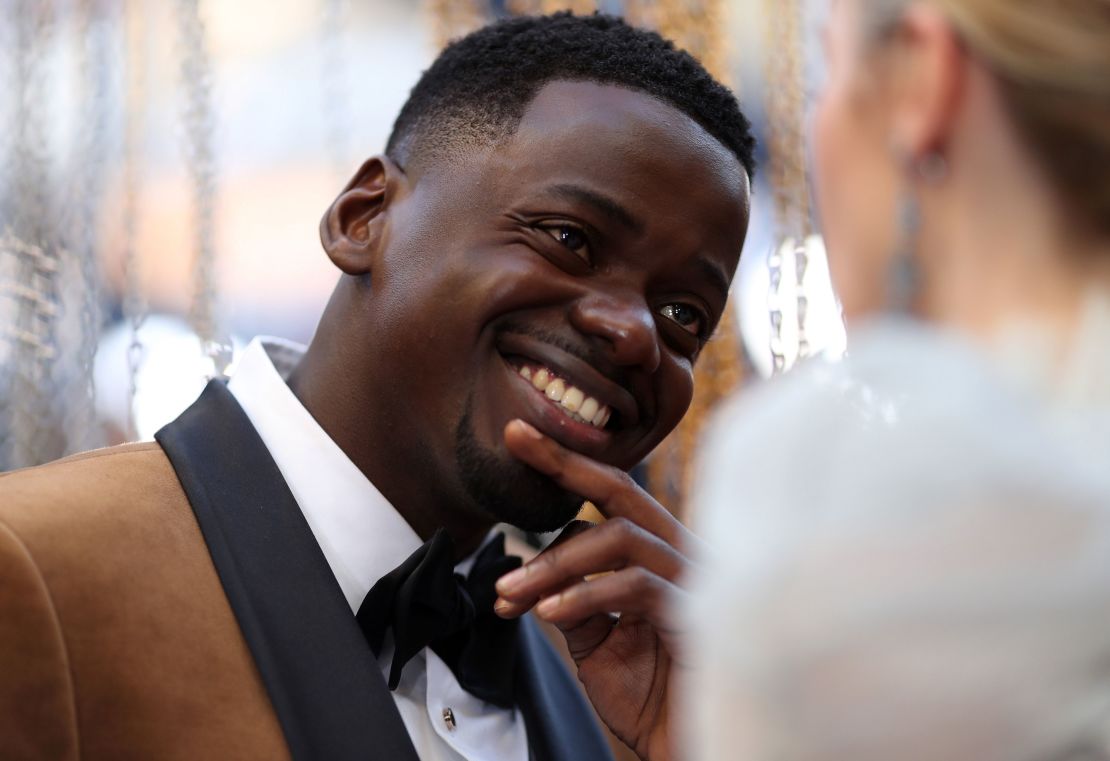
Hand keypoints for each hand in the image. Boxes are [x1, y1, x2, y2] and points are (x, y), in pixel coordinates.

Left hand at [494, 419, 701, 760]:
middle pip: (623, 492)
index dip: (564, 467)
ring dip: (555, 562)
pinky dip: (585, 595)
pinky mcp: (699, 617)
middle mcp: (682, 556)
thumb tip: (534, 578)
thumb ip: (576, 602)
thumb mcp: (599, 645)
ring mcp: (695, 582)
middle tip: (516, 440)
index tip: (517, 438)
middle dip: (566, 462)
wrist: (688, 750)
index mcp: (659, 557)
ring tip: (510, 594)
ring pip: (621, 538)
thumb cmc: (653, 699)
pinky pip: (637, 587)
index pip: (611, 498)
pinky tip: (548, 613)